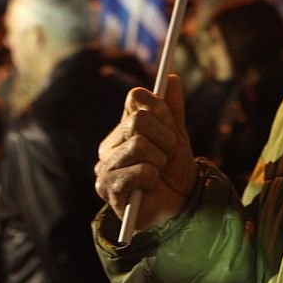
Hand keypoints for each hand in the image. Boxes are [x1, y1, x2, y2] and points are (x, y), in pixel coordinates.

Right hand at [94, 74, 196, 230]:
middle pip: (139, 120)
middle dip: (165, 138)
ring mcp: (104, 166)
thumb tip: (171, 78)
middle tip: (167, 155)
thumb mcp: (177, 135)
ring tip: (158, 172)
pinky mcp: (107, 189)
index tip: (172, 125)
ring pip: (139, 145)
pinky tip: (148, 187)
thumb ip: (173, 108)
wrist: (177, 203)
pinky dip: (153, 178)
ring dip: (160, 160)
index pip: (136, 97)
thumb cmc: (173, 169)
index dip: (161, 108)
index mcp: (123, 127)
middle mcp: (109, 144)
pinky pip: (140, 171)